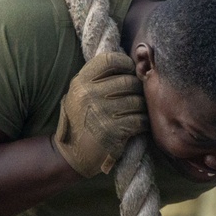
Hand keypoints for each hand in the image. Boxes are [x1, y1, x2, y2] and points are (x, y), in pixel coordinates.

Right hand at [53, 51, 147, 176]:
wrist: (71, 155)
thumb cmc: (80, 122)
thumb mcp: (79, 95)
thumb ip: (96, 79)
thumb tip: (128, 63)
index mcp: (80, 82)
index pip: (109, 60)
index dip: (125, 63)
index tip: (130, 72)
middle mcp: (88, 94)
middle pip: (128, 81)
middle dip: (138, 89)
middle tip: (139, 96)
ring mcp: (100, 112)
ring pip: (136, 101)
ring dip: (142, 107)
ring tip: (140, 111)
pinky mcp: (112, 131)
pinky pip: (139, 120)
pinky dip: (143, 122)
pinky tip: (140, 125)